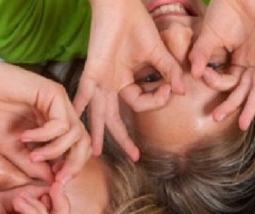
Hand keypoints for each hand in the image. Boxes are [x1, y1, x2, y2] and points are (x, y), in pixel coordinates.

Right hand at [0, 60, 90, 184]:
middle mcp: (62, 113)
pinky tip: (25, 136)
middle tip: (58, 179)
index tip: (57, 184)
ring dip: (55, 151)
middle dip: (74, 165)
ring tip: (32, 154)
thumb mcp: (13, 149)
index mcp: (55, 125)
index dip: (71, 168)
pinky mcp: (55, 93)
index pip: (77, 149)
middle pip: (84, 143)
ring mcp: (60, 102)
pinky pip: (62, 124)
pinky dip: (45, 136)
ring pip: (77, 135)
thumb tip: (53, 181)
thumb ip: (33, 164)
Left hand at [0, 184, 69, 213]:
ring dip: (39, 208)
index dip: (60, 211)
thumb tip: (52, 189)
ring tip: (20, 196)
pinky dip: (33, 212)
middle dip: (61, 209)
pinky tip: (18, 202)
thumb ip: (30, 199)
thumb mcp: (7, 203)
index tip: (55, 188)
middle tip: (55, 187)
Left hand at [74, 0, 184, 160]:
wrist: (121, 4)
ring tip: (93, 152)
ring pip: (98, 112)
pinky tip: (72, 117)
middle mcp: (111, 84)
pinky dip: (77, 104)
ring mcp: (101, 79)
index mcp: (125, 80)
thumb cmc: (137, 24)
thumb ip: (169, 71)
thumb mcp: (158, 53)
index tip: (170, 88)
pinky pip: (84, 91)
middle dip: (123, 139)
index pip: (141, 102)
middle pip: (115, 118)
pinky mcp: (93, 69)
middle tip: (133, 156)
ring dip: (97, 133)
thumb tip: (182, 90)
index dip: (158, 99)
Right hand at [189, 0, 254, 128]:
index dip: (216, 84)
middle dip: (235, 106)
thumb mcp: (209, 36)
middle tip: (223, 120)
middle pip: (246, 90)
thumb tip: (191, 74)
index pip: (229, 82)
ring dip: (253, 104)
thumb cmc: (225, 8)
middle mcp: (253, 62)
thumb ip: (201, 55)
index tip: (202, 78)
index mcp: (239, 61)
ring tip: (244, 121)